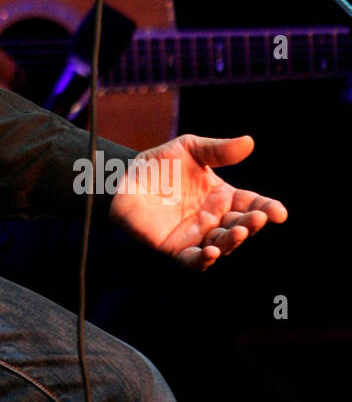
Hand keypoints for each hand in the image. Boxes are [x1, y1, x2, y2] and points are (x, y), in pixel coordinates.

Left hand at [109, 133, 286, 269]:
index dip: (267, 209)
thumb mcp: (190, 149)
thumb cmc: (159, 163)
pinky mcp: (176, 248)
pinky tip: (211, 252)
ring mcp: (197, 235)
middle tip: (257, 217)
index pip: (252, 204)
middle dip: (252, 224)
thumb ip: (218, 150)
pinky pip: (195, 260)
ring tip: (239, 231)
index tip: (279, 212)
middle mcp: (214, 219)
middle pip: (241, 226)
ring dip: (233, 241)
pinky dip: (205, 259)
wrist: (123, 177)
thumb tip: (249, 142)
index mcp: (222, 196)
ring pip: (222, 244)